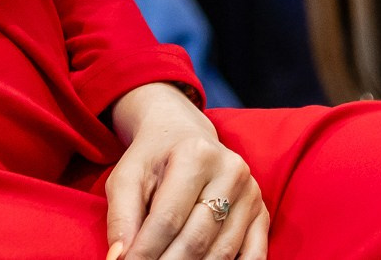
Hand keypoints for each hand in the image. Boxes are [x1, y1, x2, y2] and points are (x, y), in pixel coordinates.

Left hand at [105, 83, 265, 259]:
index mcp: (195, 155)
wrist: (184, 134)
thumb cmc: (153, 158)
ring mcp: (251, 193)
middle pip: (197, 238)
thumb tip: (119, 257)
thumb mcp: (127, 176)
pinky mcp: (262, 212)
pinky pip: (253, 255)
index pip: (168, 218)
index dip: (146, 251)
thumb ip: (121, 216)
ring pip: (222, 251)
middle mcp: (230, 172)